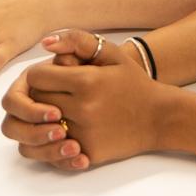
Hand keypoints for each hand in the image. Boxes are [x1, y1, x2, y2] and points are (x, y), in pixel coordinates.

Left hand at [2, 48, 165, 170]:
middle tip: (53, 95)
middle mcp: (83, 108)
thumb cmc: (134, 83)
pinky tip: (66, 133)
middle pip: (34, 102)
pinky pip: (54, 150)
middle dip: (38, 97)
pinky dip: (53, 143)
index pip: (36, 78)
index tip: (51, 77)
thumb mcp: (111, 53)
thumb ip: (76, 41)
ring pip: (39, 129)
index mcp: (85, 81)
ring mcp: (85, 134)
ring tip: (55, 115)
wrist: (161, 118)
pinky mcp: (89, 153)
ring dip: (41, 122)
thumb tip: (45, 43)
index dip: (39, 76)